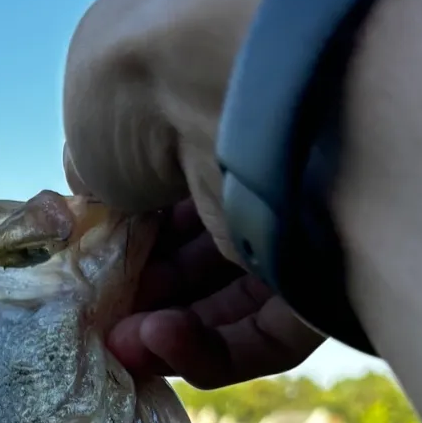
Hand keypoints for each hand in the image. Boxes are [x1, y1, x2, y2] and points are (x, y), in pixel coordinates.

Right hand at [63, 0, 326, 386]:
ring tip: (118, 341)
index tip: (89, 265)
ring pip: (232, 300)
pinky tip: (156, 340)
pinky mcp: (334, 278)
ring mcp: (305, 216)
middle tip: (99, 319)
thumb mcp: (87, 107)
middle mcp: (268, 154)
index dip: (125, 232)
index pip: (172, 185)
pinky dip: (209, 350)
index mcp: (217, 100)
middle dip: (143, 292)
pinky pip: (269, 335)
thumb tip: (102, 198)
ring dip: (165, 331)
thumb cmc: (146, 71)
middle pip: (201, 248)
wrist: (231, 77)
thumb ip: (95, 164)